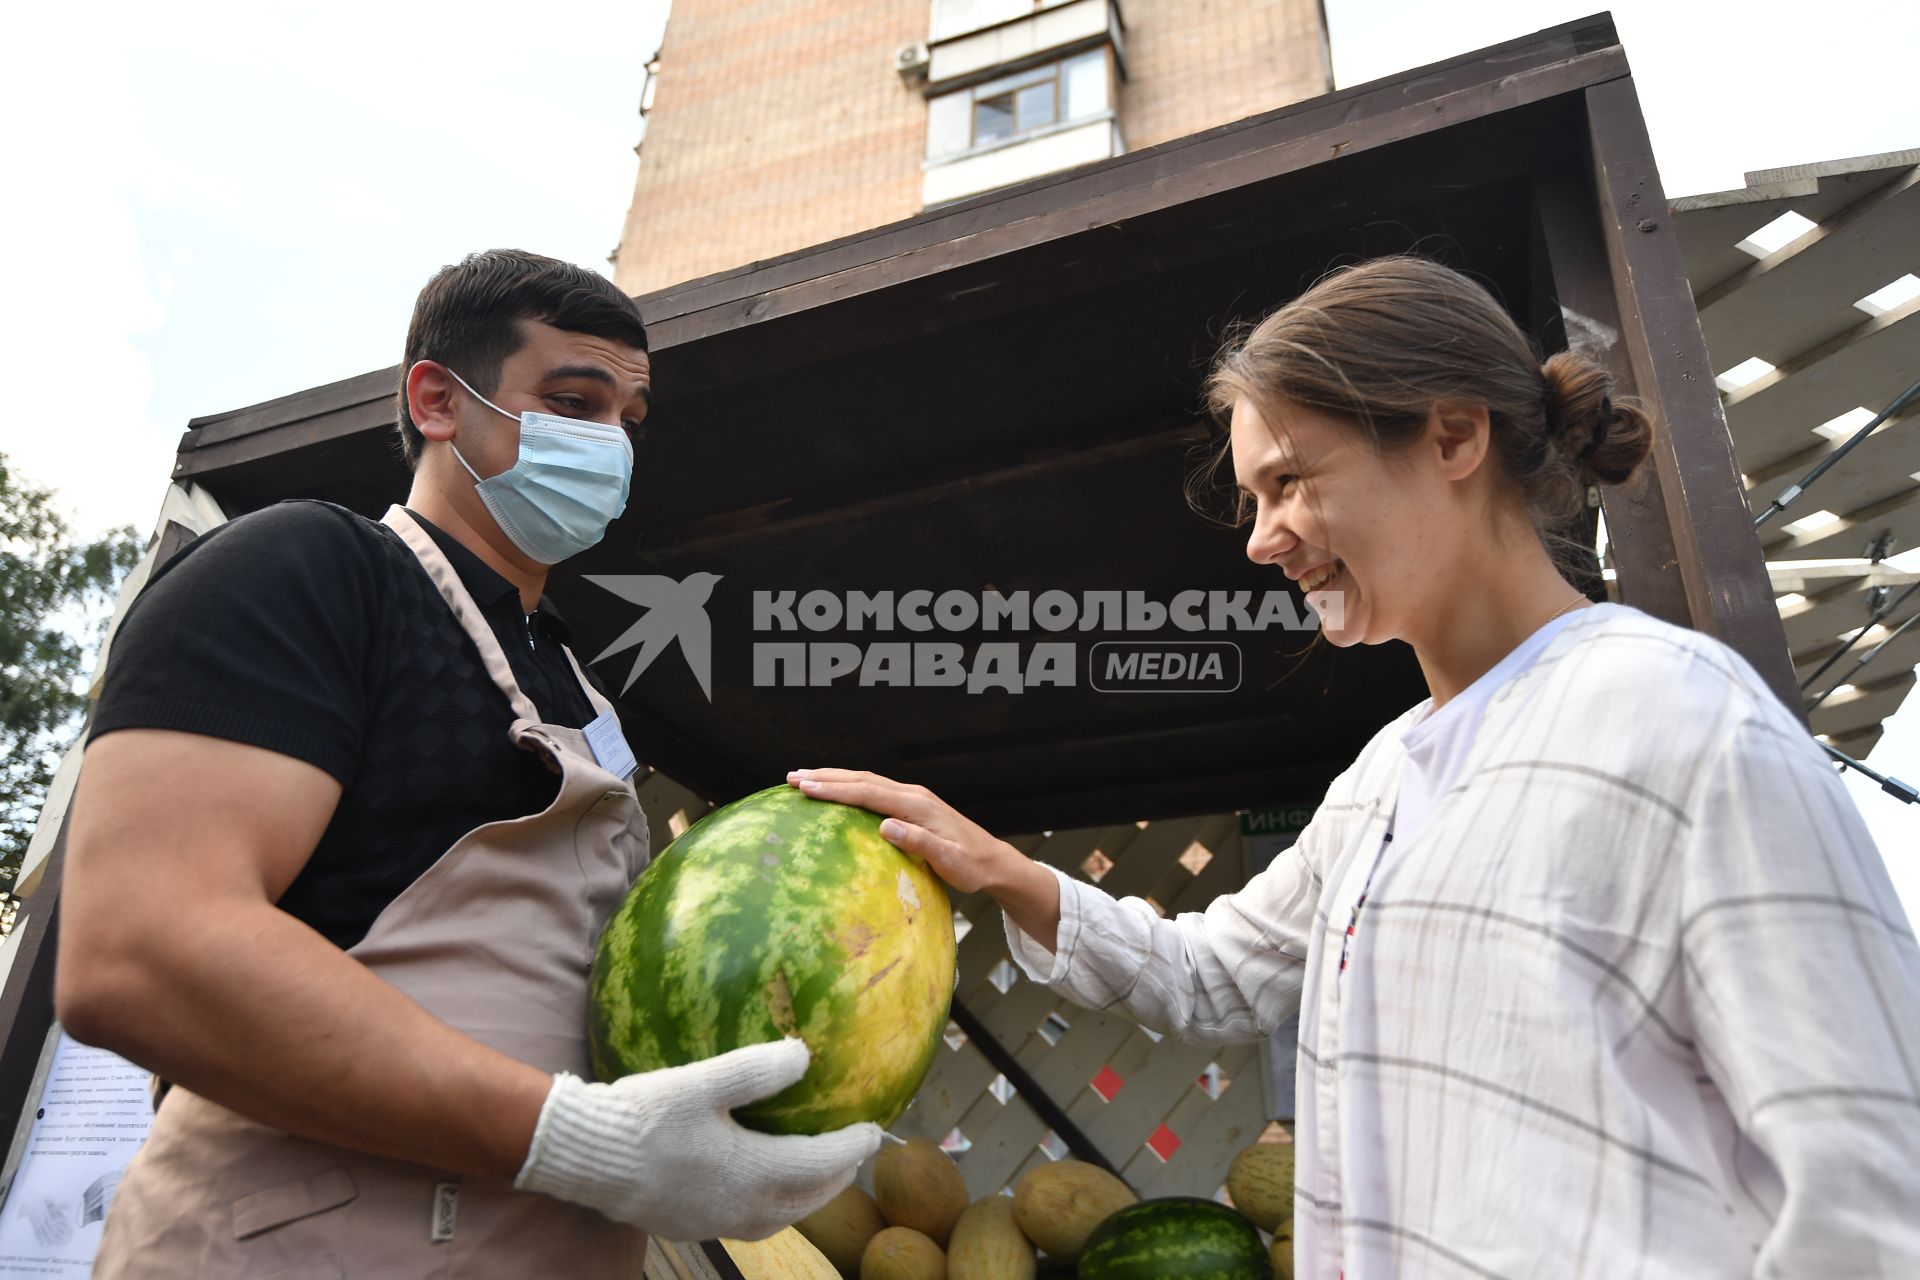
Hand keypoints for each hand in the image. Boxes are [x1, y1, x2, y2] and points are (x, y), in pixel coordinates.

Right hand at [514, 1039, 881, 1240]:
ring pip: (778, 1217)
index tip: (872, 1130)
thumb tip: (804, 1055)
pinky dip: (771, 1203)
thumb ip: (756, 1070)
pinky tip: (759, 1181)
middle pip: (806, 1201)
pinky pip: (747, 1220)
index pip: (820, 1165)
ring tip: (816, 1173)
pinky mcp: (689, 1224)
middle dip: (836, 1179)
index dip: (851, 1148)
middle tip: (853, 1153)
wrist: (583, 1155)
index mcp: (751, 1173)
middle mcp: (739, 1208)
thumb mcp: (704, 1082)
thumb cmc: (644, 1115)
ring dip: (805, 1196)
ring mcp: (713, 1222)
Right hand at [786, 768, 1013, 893]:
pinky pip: (874, 790)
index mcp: (917, 806)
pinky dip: (850, 787)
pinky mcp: (911, 805)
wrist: (993, 861)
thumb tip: (885, 826)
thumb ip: (919, 843)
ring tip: (804, 779)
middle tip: (791, 778)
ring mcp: (912, 798)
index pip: (868, 792)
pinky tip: (836, 792)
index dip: (835, 789)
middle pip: (862, 779)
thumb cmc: (971, 866)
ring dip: (835, 778)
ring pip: (866, 781)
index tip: (805, 788)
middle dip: (826, 777)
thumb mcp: (949, 861)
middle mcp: (912, 795)